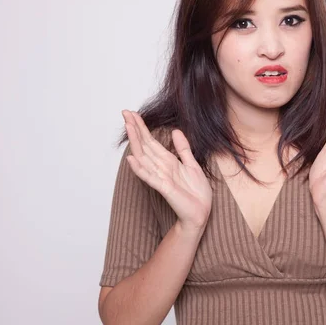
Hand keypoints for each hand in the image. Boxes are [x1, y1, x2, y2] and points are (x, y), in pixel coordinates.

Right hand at [122, 110, 211, 232]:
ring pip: (144, 157)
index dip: (142, 127)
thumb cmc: (196, 192)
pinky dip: (140, 169)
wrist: (201, 212)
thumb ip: (183, 149)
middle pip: (144, 145)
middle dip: (135, 129)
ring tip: (128, 127)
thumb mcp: (193, 164)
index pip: (151, 141)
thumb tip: (175, 131)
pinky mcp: (164, 188)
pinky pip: (150, 177)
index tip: (132, 113)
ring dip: (136, 142)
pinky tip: (132, 159)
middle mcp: (161, 167)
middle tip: (124, 113)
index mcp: (168, 161)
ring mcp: (160, 177)